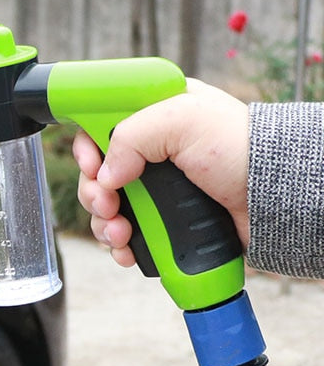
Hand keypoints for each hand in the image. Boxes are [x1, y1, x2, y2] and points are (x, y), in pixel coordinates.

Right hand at [72, 79, 249, 266]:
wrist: (277, 199)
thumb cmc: (243, 149)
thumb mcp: (183, 120)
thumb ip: (132, 135)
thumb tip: (105, 175)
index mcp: (153, 116)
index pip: (100, 125)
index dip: (88, 146)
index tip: (92, 164)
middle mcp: (151, 152)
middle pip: (97, 172)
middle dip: (94, 192)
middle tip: (108, 204)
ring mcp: (157, 189)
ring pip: (107, 207)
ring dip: (104, 223)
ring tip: (120, 233)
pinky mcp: (165, 221)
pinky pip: (127, 234)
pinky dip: (119, 244)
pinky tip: (126, 249)